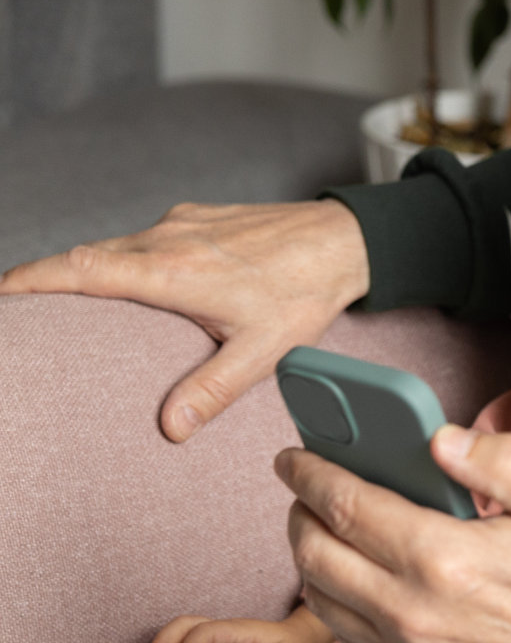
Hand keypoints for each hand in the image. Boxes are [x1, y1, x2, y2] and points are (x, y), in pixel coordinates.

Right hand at [0, 200, 369, 442]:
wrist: (344, 241)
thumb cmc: (305, 295)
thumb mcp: (264, 352)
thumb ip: (214, 388)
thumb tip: (171, 426)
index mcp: (173, 272)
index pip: (79, 270)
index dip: (30, 281)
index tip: (0, 297)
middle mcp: (167, 238)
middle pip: (85, 257)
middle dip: (45, 282)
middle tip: (18, 312)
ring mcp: (180, 222)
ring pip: (115, 246)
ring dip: (87, 271)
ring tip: (64, 306)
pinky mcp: (195, 217)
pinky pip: (143, 238)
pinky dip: (124, 260)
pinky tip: (130, 286)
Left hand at [276, 425, 510, 642]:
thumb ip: (501, 461)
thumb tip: (439, 440)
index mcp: (444, 557)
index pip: (345, 505)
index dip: (309, 473)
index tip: (294, 457)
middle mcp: (412, 610)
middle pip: (315, 553)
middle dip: (299, 513)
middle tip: (306, 490)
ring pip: (319, 599)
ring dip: (309, 557)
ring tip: (325, 529)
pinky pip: (343, 635)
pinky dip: (332, 599)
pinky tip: (353, 575)